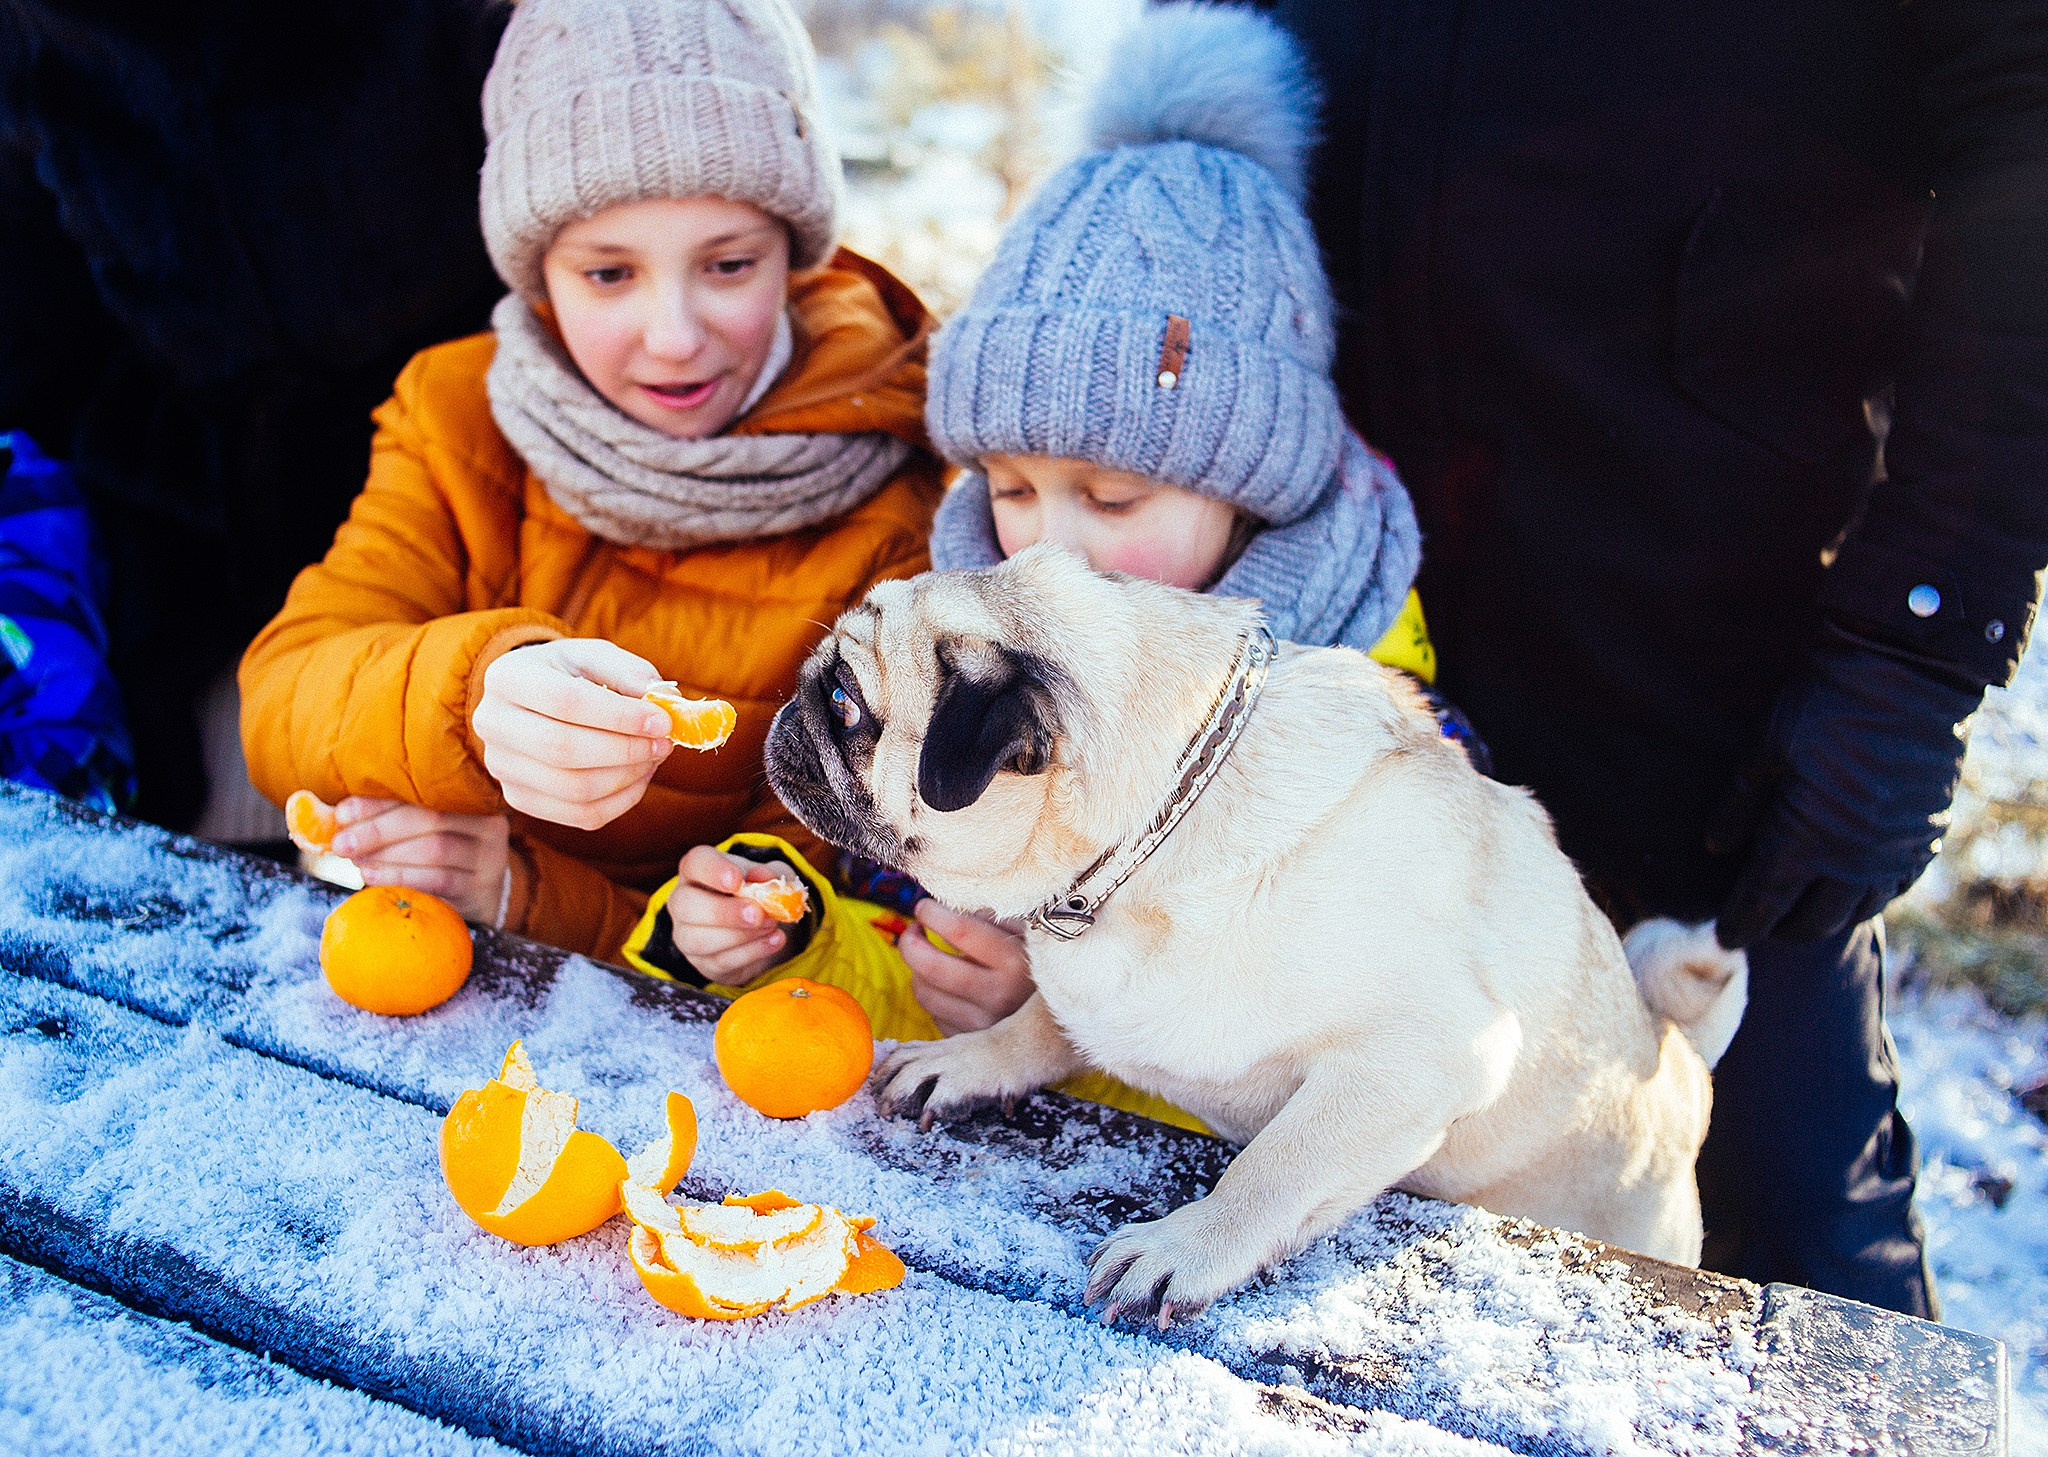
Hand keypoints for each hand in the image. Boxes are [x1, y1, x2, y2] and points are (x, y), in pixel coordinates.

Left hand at [329, 797, 511, 924]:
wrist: (479, 891)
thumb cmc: (439, 851)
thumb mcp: (421, 827)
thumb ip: (389, 816)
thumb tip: (333, 815)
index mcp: (471, 796)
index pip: (422, 792)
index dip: (379, 802)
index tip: (342, 813)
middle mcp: (488, 824)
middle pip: (430, 820)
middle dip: (378, 831)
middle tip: (341, 844)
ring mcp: (489, 858)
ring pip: (433, 850)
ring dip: (386, 856)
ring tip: (355, 862)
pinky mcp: (481, 889)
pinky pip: (438, 880)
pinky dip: (400, 877)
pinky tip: (373, 877)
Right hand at [472, 639, 673, 829]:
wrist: (530, 699)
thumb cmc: (568, 673)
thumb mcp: (594, 656)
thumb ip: (629, 672)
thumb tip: (663, 701)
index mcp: (506, 677)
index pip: (566, 702)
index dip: (620, 716)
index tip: (663, 720)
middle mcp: (492, 723)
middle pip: (563, 750)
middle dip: (626, 750)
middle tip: (664, 743)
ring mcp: (500, 766)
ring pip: (573, 789)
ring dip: (627, 777)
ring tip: (653, 757)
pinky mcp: (519, 798)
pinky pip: (579, 815)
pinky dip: (620, 802)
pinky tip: (638, 778)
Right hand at [666, 845, 798, 985]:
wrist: (763, 926)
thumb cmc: (757, 892)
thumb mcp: (769, 876)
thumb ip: (770, 875)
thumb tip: (766, 879)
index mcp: (696, 870)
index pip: (695, 863)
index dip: (713, 871)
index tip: (737, 880)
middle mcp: (682, 900)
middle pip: (686, 905)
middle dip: (723, 912)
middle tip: (757, 914)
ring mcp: (687, 935)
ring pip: (698, 939)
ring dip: (739, 935)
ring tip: (771, 926)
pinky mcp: (702, 963)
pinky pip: (719, 961)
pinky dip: (751, 952)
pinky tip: (773, 941)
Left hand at [901, 900, 1032, 1035]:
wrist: (1066, 1022)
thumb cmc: (1043, 967)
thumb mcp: (1029, 935)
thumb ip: (994, 918)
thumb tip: (951, 911)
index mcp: (1016, 963)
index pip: (960, 931)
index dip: (933, 914)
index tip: (925, 907)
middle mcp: (998, 997)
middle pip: (930, 967)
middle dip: (910, 942)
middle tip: (913, 930)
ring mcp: (983, 1025)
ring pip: (925, 993)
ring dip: (918, 971)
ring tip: (928, 957)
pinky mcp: (972, 1043)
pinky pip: (935, 1015)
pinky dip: (934, 996)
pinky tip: (948, 987)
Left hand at [1709, 629, 1981, 947]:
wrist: (1907, 675)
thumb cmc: (1823, 706)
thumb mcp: (1764, 750)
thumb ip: (1738, 805)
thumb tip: (1715, 847)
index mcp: (1803, 840)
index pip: (1763, 902)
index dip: (1741, 924)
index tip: (1724, 937)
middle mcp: (1852, 860)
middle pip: (1812, 922)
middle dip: (1781, 930)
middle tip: (1761, 926)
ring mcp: (1895, 853)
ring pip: (1857, 911)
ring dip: (1826, 918)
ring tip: (1802, 914)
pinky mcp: (1928, 838)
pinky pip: (1895, 889)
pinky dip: (1868, 898)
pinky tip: (1851, 890)